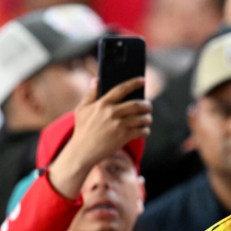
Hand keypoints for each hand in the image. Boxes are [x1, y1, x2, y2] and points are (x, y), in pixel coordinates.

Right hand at [49, 77, 150, 198]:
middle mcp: (112, 113)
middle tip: (148, 106)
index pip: (121, 89)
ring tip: (147, 118)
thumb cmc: (82, 129)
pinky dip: (145, 130)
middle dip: (146, 105)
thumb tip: (95, 80)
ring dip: (148, 118)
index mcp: (102, 104)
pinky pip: (142, 131)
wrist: (82, 151)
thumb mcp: (81, 109)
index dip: (134, 83)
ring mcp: (118, 125)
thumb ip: (90, 94)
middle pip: (137, 104)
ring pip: (142, 118)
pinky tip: (144, 130)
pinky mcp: (123, 137)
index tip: (143, 80)